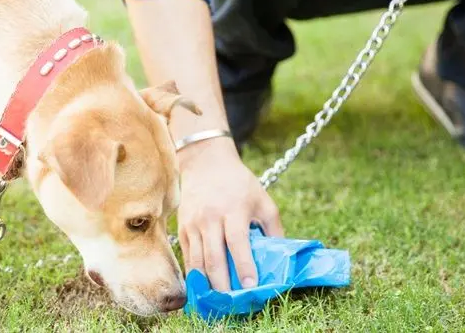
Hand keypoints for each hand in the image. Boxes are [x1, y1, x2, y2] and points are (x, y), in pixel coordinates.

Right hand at [177, 139, 283, 290]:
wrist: (206, 163)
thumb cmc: (240, 184)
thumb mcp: (263, 201)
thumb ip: (273, 229)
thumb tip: (281, 257)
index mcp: (234, 210)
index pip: (238, 242)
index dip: (244, 266)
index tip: (250, 286)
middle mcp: (211, 218)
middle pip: (214, 257)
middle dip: (222, 283)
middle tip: (231, 302)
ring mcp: (194, 223)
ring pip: (197, 260)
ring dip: (207, 283)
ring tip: (217, 300)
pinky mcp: (183, 228)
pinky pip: (187, 256)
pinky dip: (194, 275)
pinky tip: (202, 287)